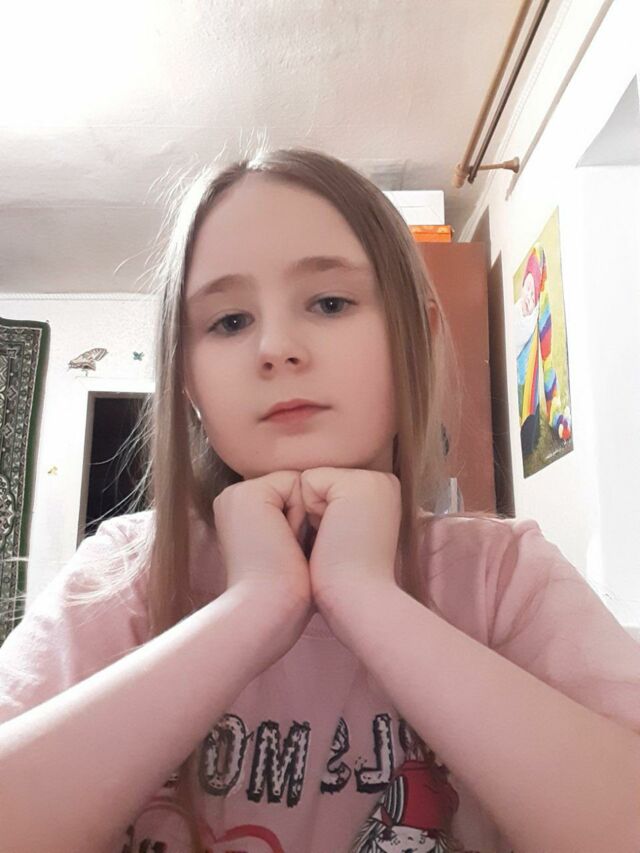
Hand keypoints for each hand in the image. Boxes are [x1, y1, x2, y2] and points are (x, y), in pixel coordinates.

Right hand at [212, 470, 313, 664]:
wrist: (267, 610)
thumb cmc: (285, 596)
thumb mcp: (290, 552)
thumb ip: (295, 527)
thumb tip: (318, 515)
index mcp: (240, 515)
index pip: (290, 499)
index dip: (304, 525)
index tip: (290, 559)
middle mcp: (235, 501)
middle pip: (294, 491)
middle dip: (305, 519)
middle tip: (288, 556)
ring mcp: (238, 494)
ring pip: (297, 487)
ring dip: (304, 518)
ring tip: (287, 551)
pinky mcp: (249, 493)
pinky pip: (296, 483)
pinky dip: (301, 513)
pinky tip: (286, 540)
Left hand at [298, 467, 401, 614]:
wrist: (358, 599)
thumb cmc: (348, 578)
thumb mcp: (347, 533)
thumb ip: (339, 510)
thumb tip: (320, 504)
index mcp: (384, 493)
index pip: (329, 487)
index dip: (322, 517)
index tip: (343, 544)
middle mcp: (384, 481)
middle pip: (320, 482)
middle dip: (316, 513)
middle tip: (337, 545)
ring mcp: (372, 479)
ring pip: (312, 482)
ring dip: (311, 514)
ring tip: (334, 541)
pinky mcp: (354, 484)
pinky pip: (306, 481)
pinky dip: (306, 511)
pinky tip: (328, 534)